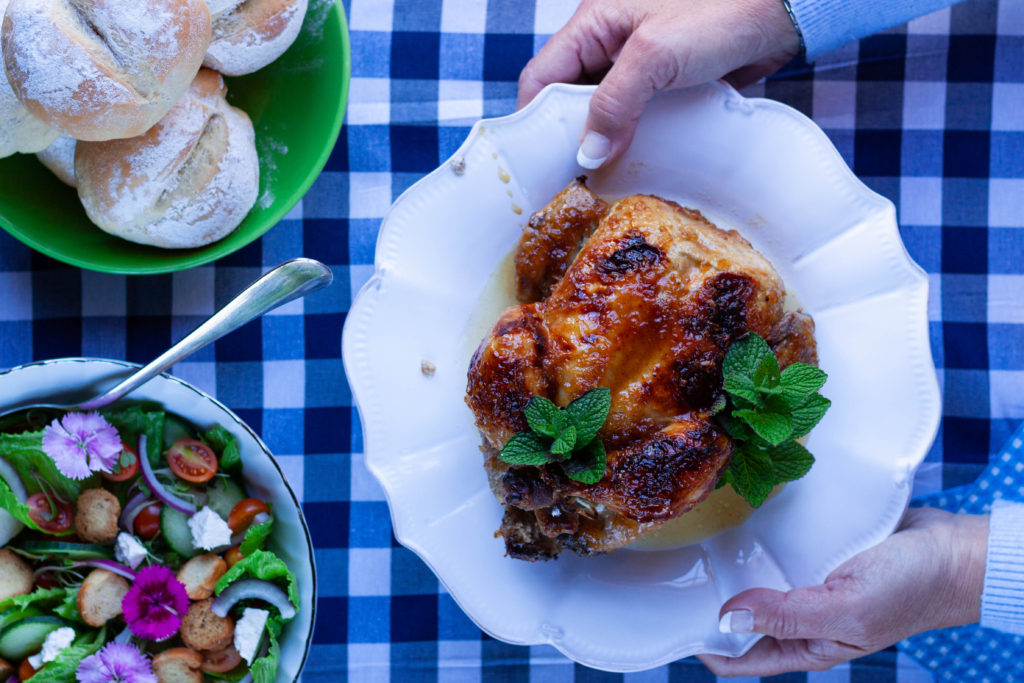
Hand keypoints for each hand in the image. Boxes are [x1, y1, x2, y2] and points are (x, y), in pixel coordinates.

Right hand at [517, 0, 800, 168]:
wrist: (786, 7)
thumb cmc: (722, 9)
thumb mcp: (655, 55)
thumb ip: (614, 104)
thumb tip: (587, 153)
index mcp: (594, 22)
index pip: (542, 77)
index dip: (535, 121)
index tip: (538, 164)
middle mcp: (610, 40)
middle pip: (569, 96)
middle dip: (569, 136)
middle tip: (572, 179)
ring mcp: (640, 60)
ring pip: (603, 108)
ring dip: (603, 140)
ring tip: (602, 177)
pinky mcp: (668, 78)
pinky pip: (637, 113)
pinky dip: (632, 136)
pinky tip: (635, 161)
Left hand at [697, 507, 988, 675]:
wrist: (954, 550)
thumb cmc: (911, 589)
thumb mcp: (846, 610)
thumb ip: (788, 617)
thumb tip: (729, 619)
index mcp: (808, 644)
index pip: (742, 658)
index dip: (705, 646)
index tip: (670, 621)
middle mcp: (802, 616)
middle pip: (742, 616)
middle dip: (710, 600)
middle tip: (674, 571)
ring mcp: (808, 580)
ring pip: (756, 578)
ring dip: (731, 564)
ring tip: (696, 539)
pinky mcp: (816, 548)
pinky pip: (777, 546)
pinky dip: (757, 536)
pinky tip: (734, 516)